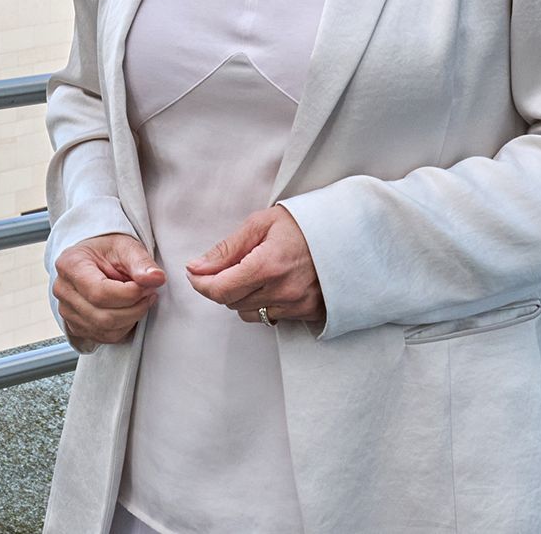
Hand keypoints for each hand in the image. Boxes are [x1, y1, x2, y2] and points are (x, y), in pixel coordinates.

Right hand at [52, 233, 165, 347]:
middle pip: (103, 316)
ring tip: (141, 300)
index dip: (129, 295)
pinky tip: (129, 311)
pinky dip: (123, 328)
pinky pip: (104, 337)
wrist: (95, 258)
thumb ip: (141, 263)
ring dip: (131, 319)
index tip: (148, 287)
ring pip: (105, 330)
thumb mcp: (126, 247)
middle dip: (134, 309)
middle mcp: (63, 290)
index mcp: (70, 265)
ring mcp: (66, 310)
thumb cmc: (107, 251)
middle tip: (149, 294)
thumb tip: (156, 279)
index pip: (100, 293)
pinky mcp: (75, 325)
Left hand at [185, 205, 323, 327]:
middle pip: (231, 302)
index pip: (220, 289)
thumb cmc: (302, 224)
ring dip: (241, 296)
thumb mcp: (260, 224)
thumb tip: (196, 267)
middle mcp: (283, 291)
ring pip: (248, 313)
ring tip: (255, 273)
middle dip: (222, 285)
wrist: (345, 234)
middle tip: (230, 265)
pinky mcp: (309, 313)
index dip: (201, 283)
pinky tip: (272, 283)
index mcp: (267, 265)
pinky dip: (263, 303)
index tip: (195, 273)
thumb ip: (226, 249)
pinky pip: (270, 317)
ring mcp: (297, 305)